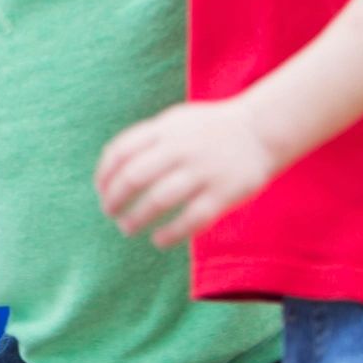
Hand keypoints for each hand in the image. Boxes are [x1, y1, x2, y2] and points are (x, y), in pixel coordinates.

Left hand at [96, 98, 278, 246]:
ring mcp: (203, 170)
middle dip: (114, 199)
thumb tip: (108, 167)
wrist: (262, 130)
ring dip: (136, 217)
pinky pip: (192, 218)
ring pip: (159, 199)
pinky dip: (171, 233)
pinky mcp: (225, 192)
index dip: (104, 174)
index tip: (100, 190)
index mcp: (165, 129)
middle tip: (110, 212)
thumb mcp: (175, 122)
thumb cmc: (209, 130)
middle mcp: (181, 148)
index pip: (120, 152)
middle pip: (134, 177)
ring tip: (127, 227)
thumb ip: (145, 140)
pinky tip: (159, 240)